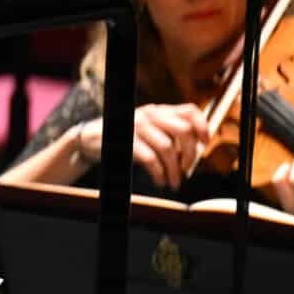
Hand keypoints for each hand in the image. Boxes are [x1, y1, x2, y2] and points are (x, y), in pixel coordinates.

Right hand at [81, 100, 206, 190]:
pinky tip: (160, 181)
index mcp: (158, 110)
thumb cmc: (124, 137)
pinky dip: (159, 173)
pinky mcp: (125, 139)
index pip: (189, 111)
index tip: (204, 144)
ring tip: (174, 182)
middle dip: (190, 154)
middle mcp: (149, 113)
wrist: (88, 138)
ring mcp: (136, 125)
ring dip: (174, 170)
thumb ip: (168, 132)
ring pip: (167, 148)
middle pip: (183, 130)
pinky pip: (150, 158)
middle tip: (187, 169)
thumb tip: (194, 150)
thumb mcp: (148, 129)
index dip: (202, 127)